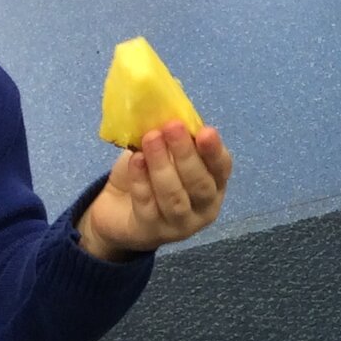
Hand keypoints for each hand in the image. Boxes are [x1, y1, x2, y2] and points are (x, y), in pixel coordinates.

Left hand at [79, 122, 231, 258]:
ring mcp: (179, 225)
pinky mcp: (151, 232)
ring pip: (174, 197)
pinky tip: (135, 160)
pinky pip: (147, 205)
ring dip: (162, 166)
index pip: (221, 168)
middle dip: (186, 154)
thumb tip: (173, 108)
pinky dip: (141, 180)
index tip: (206, 131)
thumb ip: (174, 137)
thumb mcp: (165, 152)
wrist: (118, 210)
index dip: (215, 151)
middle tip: (172, 127)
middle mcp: (203, 208)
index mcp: (214, 185)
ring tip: (150, 139)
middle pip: (200, 185)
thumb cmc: (149, 175)